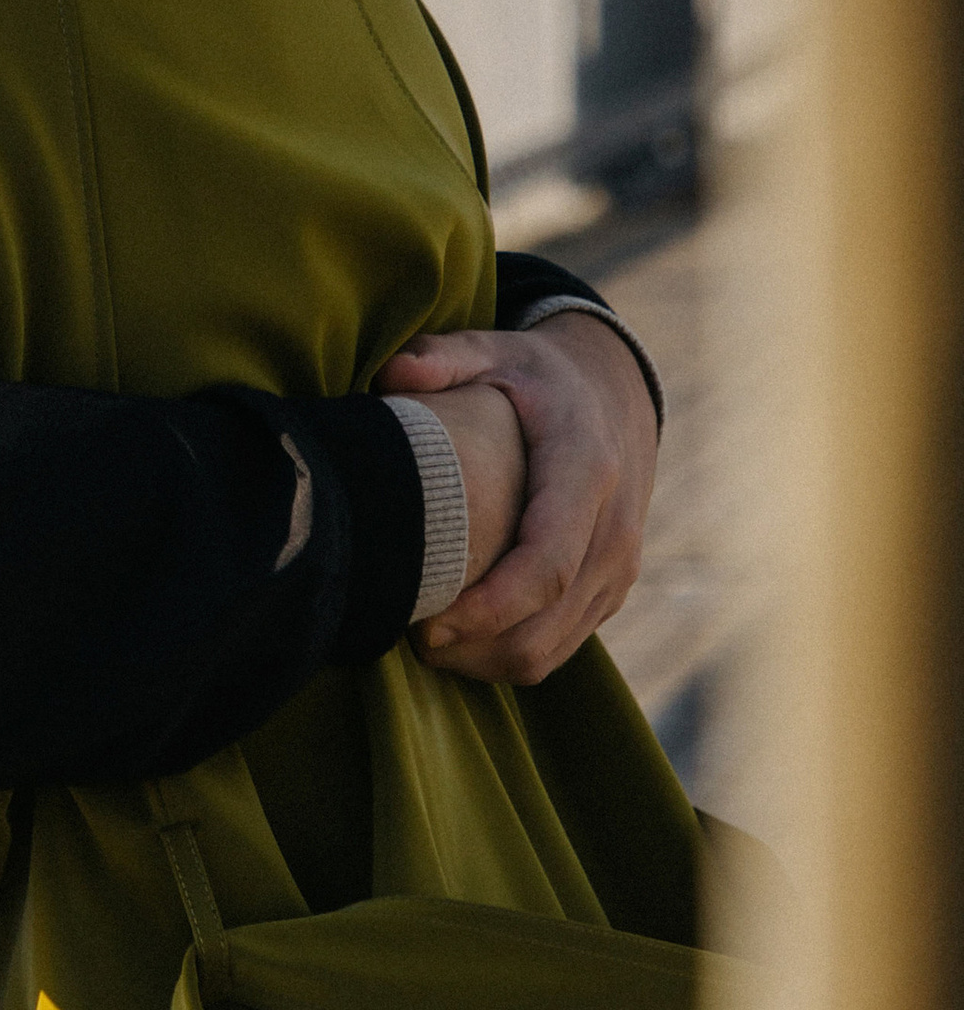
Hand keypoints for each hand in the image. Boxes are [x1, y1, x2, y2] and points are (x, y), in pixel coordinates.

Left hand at [380, 313, 657, 687]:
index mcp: (586, 471)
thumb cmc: (537, 377)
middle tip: (403, 634)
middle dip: (472, 647)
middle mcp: (615, 530)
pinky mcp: (611, 591)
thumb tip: (392, 374)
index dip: (488, 607)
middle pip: (545, 625)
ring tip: (421, 638)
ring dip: (482, 660)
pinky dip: (504, 655)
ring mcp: (618, 568)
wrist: (616, 394)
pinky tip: (455, 635)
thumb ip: (444, 357)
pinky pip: (559, 648)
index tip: (426, 622)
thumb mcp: (495, 349)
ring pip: (551, 650)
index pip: (546, 564)